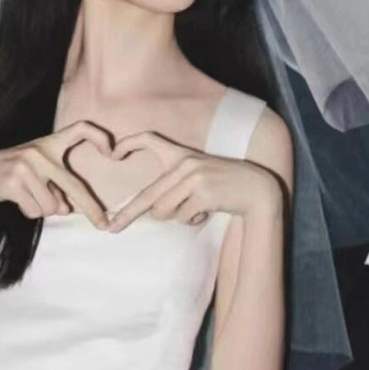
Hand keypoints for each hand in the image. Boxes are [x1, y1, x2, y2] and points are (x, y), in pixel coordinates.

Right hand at [0, 120, 110, 226]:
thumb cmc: (7, 178)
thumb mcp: (34, 177)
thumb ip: (55, 189)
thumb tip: (67, 209)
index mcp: (48, 144)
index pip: (80, 128)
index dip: (99, 136)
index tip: (114, 152)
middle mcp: (40, 151)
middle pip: (74, 185)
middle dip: (91, 208)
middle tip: (104, 226)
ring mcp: (27, 165)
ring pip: (52, 206)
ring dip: (41, 209)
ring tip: (23, 196)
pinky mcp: (14, 182)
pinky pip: (35, 210)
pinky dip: (27, 211)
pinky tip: (13, 199)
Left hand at [105, 131, 284, 232]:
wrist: (257, 189)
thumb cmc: (224, 187)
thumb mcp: (199, 177)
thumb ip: (175, 187)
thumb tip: (153, 211)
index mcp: (182, 154)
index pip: (151, 139)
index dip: (130, 143)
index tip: (112, 154)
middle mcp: (186, 163)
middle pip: (149, 194)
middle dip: (129, 215)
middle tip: (111, 229)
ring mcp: (194, 177)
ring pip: (164, 211)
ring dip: (177, 218)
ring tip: (196, 210)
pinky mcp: (203, 194)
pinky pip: (182, 217)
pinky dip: (192, 221)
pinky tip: (206, 213)